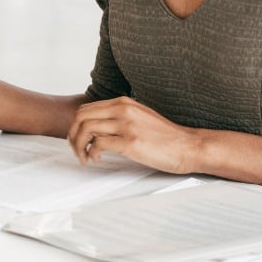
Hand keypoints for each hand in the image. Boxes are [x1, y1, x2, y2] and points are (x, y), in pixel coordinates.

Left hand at [67, 96, 200, 173]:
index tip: (77, 139)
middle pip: (81, 117)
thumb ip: (120, 116)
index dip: (75, 125)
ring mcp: (127, 125)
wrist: (188, 146)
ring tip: (84, 157)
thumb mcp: (140, 116)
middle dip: (72, 135)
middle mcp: (123, 109)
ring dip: (79, 146)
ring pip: (86, 129)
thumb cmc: (166, 136)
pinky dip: (92, 153)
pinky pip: (99, 144)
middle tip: (76, 150)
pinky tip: (96, 159)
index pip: (86, 109)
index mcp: (123, 102)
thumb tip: (98, 126)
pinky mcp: (131, 142)